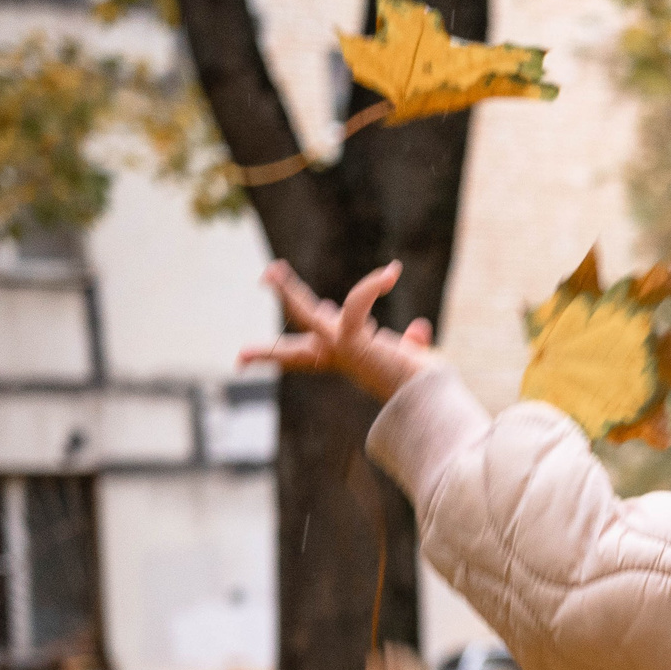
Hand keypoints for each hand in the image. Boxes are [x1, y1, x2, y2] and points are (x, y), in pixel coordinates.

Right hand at [239, 260, 435, 401]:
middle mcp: (337, 357)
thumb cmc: (425, 384)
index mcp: (345, 362)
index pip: (308, 359)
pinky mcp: (351, 340)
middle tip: (239, 357)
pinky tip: (391, 273)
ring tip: (272, 270)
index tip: (249, 359)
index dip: (285, 353)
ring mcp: (340, 348)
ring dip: (287, 291)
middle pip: (293, 353)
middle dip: (266, 350)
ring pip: (304, 316)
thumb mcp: (410, 358)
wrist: (430, 399)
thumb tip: (419, 329)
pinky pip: (354, 303)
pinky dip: (371, 287)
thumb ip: (410, 343)